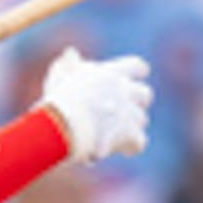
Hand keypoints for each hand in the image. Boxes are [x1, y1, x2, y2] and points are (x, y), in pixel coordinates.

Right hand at [39, 47, 150, 165]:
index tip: (129, 80)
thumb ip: (67, 65)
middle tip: (123, 110)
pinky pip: (140, 141)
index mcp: (111, 73)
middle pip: (145, 94)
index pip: (138, 67)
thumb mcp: (59, 77)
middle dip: (137, 102)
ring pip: (142, 119)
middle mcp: (125, 91)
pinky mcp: (129, 135)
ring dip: (132, 126)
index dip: (136, 74)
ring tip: (117, 133)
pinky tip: (124, 149)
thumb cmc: (57, 100)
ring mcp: (129, 113)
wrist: (63, 126)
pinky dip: (132, 146)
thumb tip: (71, 53)